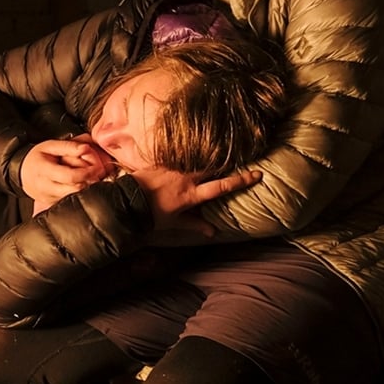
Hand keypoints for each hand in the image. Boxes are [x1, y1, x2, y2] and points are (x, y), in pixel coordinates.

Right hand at [21, 137, 116, 211]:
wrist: (21, 172)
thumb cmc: (36, 158)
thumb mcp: (49, 146)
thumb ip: (67, 146)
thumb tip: (85, 148)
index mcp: (44, 170)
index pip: (70, 176)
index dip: (86, 173)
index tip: (95, 168)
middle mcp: (46, 187)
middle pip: (74, 189)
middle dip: (88, 181)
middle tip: (94, 174)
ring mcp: (48, 197)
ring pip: (73, 196)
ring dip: (83, 188)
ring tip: (84, 178)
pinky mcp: (51, 203)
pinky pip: (68, 200)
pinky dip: (76, 193)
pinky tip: (75, 185)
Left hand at [130, 165, 261, 242]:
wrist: (126, 202)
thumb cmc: (151, 215)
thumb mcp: (174, 223)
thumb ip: (195, 225)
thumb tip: (214, 232)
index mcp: (191, 195)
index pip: (221, 187)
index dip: (241, 181)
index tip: (257, 174)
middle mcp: (186, 178)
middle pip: (211, 168)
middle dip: (224, 164)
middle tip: (237, 158)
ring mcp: (173, 168)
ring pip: (196, 160)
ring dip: (206, 158)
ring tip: (217, 153)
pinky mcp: (161, 163)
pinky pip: (178, 157)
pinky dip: (186, 157)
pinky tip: (192, 151)